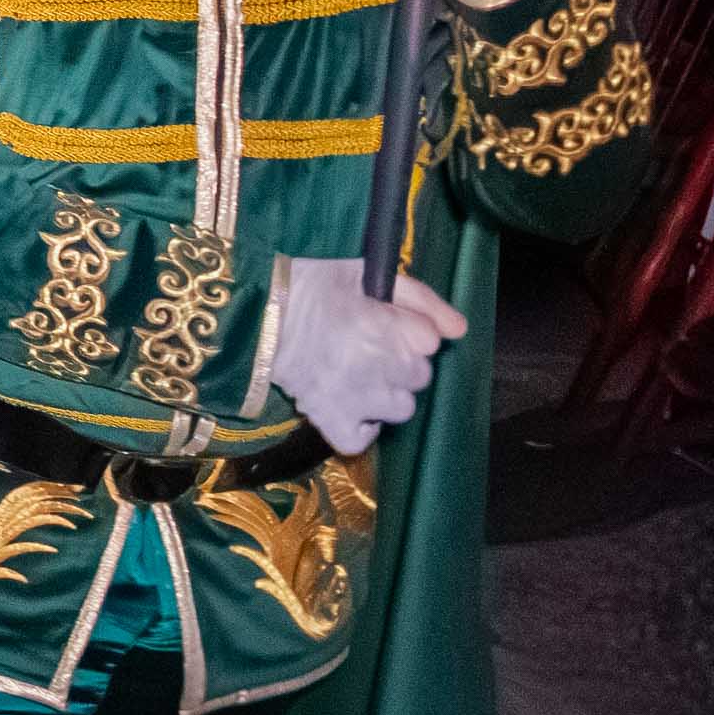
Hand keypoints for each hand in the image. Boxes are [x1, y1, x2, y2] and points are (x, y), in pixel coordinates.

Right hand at [263, 252, 464, 453]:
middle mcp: (377, 365)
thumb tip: (459, 330)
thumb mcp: (366, 274)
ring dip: (385, 394)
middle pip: (420, 375)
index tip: (384, 320)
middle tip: (366, 345)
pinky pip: (361, 440)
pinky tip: (348, 406)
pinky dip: (358, 427)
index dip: (409, 328)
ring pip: (402, 409)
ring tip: (357, 375)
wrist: (253, 312)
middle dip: (400, 360)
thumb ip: (421, 298)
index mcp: (385, 325)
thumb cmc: (312, 286)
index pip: (430, 341)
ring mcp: (356, 398)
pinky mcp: (331, 420)